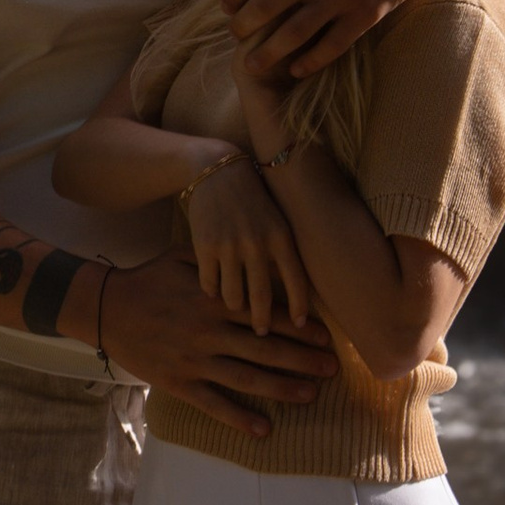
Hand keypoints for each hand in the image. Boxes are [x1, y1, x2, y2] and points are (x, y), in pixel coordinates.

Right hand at [99, 254, 336, 431]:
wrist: (105, 307)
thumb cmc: (147, 279)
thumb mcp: (182, 256)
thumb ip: (217, 259)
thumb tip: (248, 255)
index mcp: (215, 301)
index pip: (267, 315)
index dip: (301, 328)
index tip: (327, 338)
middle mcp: (210, 331)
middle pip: (267, 348)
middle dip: (304, 360)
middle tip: (334, 369)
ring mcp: (195, 359)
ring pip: (248, 377)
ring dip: (283, 388)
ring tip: (312, 395)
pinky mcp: (178, 382)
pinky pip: (214, 404)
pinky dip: (240, 418)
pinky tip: (264, 430)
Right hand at [179, 157, 310, 331]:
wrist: (217, 171)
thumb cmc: (252, 201)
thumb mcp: (276, 222)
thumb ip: (284, 253)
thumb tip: (294, 296)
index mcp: (281, 238)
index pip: (296, 282)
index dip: (299, 308)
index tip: (298, 326)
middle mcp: (257, 244)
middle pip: (262, 297)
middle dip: (263, 322)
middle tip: (261, 333)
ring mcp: (229, 246)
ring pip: (233, 296)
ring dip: (235, 306)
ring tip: (236, 309)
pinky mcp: (205, 246)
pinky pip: (209, 284)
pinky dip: (212, 291)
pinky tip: (214, 291)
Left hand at [224, 0, 452, 76]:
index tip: (228, 7)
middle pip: (265, 7)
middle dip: (243, 26)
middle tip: (237, 36)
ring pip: (293, 33)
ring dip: (268, 52)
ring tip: (253, 64)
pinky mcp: (366, 14)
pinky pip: (332, 45)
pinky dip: (310, 61)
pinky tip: (297, 69)